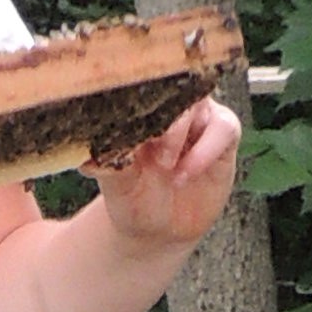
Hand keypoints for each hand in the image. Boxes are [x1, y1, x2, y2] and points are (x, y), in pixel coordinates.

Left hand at [92, 96, 242, 258]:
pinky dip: (204, 151)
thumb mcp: (116, 184)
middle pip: (169, 85)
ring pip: (196, 101)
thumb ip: (108, 164)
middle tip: (149, 153)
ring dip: (178, 133)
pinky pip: (223, 128)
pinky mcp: (223, 131)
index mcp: (136, 107)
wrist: (161, 228)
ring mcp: (197, 115)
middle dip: (158, 117)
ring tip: (166, 167)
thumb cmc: (133, 197)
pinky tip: (186, 174)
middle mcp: (168, 104)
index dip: (132, 93)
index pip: (136, 83)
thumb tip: (88, 156)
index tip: (124, 121)